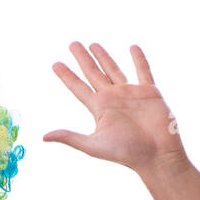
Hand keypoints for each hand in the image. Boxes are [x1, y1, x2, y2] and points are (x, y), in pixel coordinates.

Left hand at [42, 43, 186, 174]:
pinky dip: (139, 59)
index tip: (55, 64)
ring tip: (93, 44)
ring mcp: (130, 94)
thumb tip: (44, 137)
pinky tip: (132, 47)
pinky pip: (143, 71)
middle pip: (94, 73)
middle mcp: (112, 98)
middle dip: (83, 59)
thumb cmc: (126, 153)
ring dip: (104, 57)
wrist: (156, 154)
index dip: (67, 76)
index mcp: (99, 108)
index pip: (78, 88)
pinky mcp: (149, 92)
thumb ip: (70, 138)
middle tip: (72, 44)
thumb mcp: (94, 145)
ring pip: (114, 69)